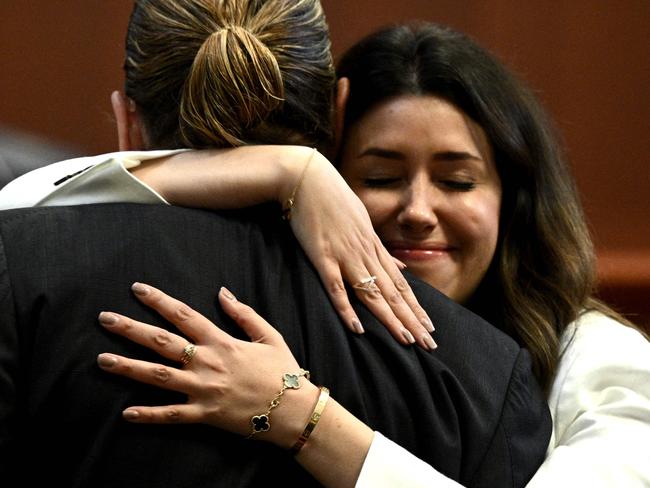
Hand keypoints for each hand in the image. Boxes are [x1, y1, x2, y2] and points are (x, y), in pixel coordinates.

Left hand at [96, 282, 318, 447]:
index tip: (137, 289)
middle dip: (131, 329)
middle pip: (161, 342)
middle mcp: (207, 362)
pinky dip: (149, 415)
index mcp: (221, 341)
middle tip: (105, 319)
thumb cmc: (283, 372)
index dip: (158, 300)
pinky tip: (126, 413)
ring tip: (102, 360)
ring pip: (158, 376)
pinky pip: (171, 415)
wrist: (293, 411)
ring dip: (128, 367)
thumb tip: (222, 292)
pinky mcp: (204, 414)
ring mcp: (203, 389)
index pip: (183, 315)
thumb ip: (243, 314)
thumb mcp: (269, 336)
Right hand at [285, 150, 435, 349]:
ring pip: (372, 293)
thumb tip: (401, 267)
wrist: (307, 178)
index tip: (430, 328)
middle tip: (429, 344)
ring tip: (406, 340)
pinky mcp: (322, 256)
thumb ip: (381, 248)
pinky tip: (357, 328)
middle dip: (412, 320)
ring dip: (390, 319)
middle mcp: (365, 254)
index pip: (401, 284)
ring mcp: (345, 255)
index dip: (416, 308)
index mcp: (374, 247)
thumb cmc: (334, 199)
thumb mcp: (364, 222)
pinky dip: (346, 308)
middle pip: (393, 293)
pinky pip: (336, 287)